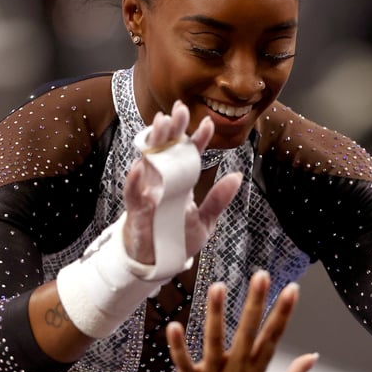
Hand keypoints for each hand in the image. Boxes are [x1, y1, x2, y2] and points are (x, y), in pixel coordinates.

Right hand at [122, 101, 241, 265]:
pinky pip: (133, 192)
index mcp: (182, 182)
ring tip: (161, 123)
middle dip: (174, 129)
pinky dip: (135, 180)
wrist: (159, 264)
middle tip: (180, 108)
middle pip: (168, 149)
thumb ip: (219, 200)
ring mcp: (148, 193)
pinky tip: (140, 166)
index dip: (198, 139)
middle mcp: (164, 182)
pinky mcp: (136, 210)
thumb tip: (238, 177)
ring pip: (149, 161)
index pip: (190, 155)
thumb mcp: (206, 221)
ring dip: (154, 142)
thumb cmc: (178, 240)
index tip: (208, 123)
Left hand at [167, 271, 317, 371]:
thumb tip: (313, 358)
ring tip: (219, 286)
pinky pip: (184, 363)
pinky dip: (178, 347)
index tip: (292, 289)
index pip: (273, 337)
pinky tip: (173, 326)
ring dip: (217, 314)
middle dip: (256, 303)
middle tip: (262, 275)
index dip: (283, 312)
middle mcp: (237, 371)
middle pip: (249, 331)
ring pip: (215, 341)